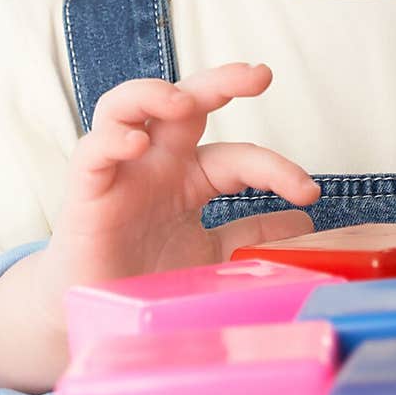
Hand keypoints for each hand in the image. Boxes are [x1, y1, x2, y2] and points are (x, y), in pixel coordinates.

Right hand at [33, 62, 320, 333]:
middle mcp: (158, 163)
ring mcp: (120, 171)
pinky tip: (135, 143)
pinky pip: (92, 150)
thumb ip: (252, 236)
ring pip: (127, 105)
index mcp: (191, 176)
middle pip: (186, 102)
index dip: (276, 169)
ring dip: (155, 93)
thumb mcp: (212, 256)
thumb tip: (306, 223)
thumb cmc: (149, 276)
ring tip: (184, 102)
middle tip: (259, 75)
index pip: (239, 157)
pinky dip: (112, 138)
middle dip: (222, 81)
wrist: (98, 319)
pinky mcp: (86, 192)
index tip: (308, 194)